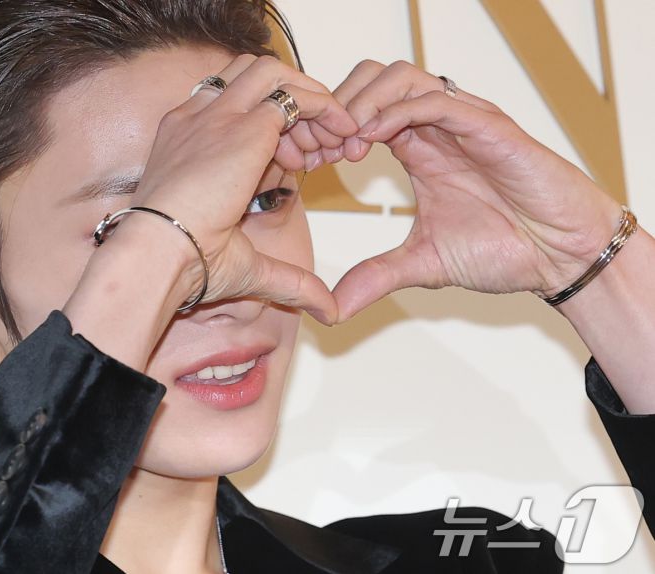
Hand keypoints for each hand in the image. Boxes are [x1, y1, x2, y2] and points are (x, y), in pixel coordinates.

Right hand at [84, 55, 357, 323]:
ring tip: (335, 139)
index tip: (304, 164)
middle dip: (296, 105)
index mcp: (187, 142)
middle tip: (324, 148)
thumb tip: (329, 314)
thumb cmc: (187, 264)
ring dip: (310, 100)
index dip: (279, 130)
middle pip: (254, 79)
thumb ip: (292, 281)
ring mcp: (219, 117)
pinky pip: (293, 95)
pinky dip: (324, 108)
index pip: (240, 109)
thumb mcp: (249, 265)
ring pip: (273, 74)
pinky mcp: (244, 125)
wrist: (158, 255)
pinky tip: (341, 135)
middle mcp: (200, 121)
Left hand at [328, 60, 621, 320]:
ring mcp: (462, 123)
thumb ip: (377, 277)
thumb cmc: (504, 251)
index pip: (361, 113)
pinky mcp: (489, 127)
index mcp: (418, 149)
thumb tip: (333, 310)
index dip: (328, 130)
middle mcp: (436, 129)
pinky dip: (397, 111)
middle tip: (320, 147)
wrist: (561, 258)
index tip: (307, 162)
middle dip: (337, 105)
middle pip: (374, 80)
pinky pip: (437, 100)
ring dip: (363, 102)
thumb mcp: (422, 264)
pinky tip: (372, 139)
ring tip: (345, 143)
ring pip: (401, 78)